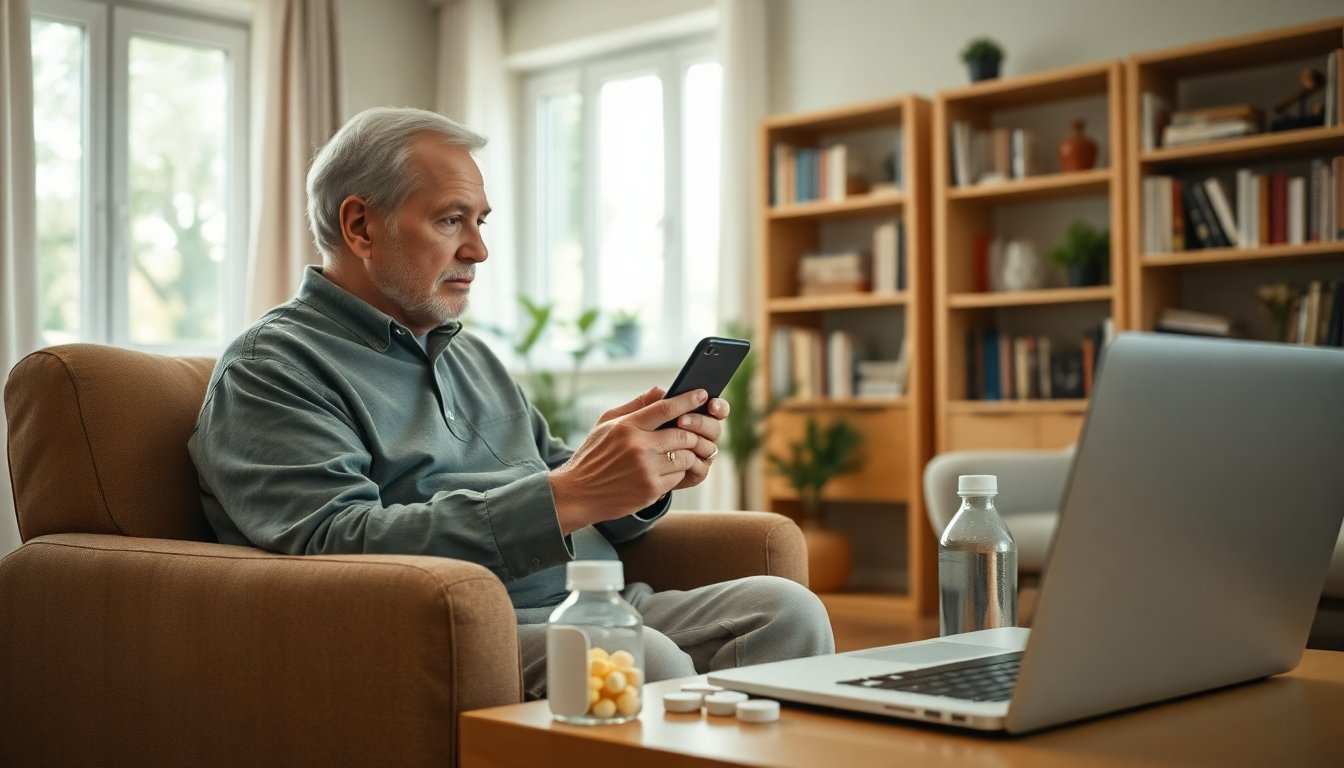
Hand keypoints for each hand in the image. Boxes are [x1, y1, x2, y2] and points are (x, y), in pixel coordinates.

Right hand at [548, 386, 728, 533]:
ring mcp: (646, 469)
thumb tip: (661, 390)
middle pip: (682, 434)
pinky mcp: (651, 489)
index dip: (688, 400)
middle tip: (696, 432)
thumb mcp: (606, 424)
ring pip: (684, 457)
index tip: (702, 394)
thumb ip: (635, 405)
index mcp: (627, 426)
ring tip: (676, 453)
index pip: (665, 408)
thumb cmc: (593, 455)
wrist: (578, 493)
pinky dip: (676, 473)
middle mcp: (638, 446)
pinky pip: (677, 477)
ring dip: (685, 454)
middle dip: (693, 433)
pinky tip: (664, 471)